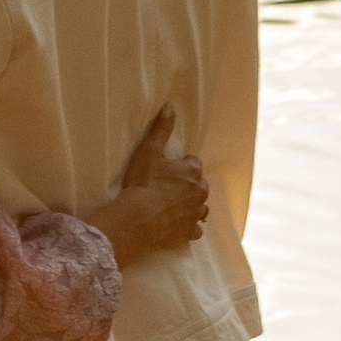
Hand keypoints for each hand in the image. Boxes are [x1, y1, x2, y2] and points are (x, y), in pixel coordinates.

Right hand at [99, 110, 208, 262]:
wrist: (139, 217)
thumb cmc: (143, 182)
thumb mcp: (149, 151)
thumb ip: (161, 129)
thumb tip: (170, 107)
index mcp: (192, 172)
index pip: (194, 164)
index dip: (181, 165)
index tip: (169, 169)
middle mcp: (200, 192)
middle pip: (200, 185)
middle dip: (189, 185)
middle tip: (169, 187)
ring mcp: (196, 214)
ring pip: (201, 207)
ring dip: (192, 205)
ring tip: (175, 205)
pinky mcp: (189, 232)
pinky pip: (195, 229)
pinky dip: (189, 227)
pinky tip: (178, 225)